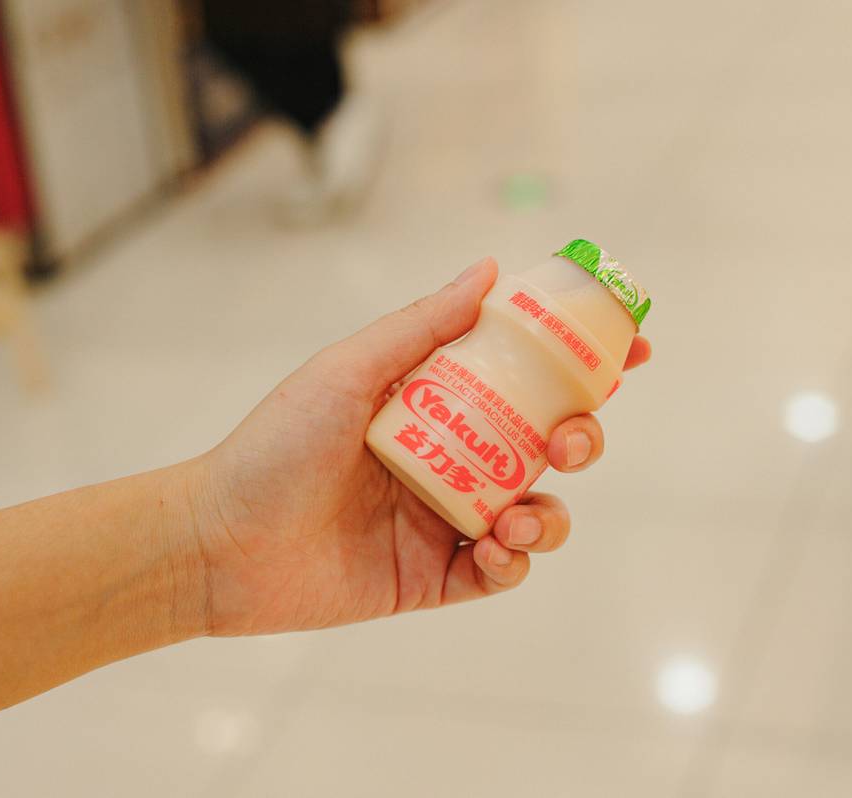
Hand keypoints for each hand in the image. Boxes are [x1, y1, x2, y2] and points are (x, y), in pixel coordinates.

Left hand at [190, 257, 650, 635]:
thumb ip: (421, 326)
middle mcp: (450, 459)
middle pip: (546, 444)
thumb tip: (490, 269)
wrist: (220, 544)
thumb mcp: (348, 371)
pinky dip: (513, 562)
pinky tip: (489, 549)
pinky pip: (502, 572)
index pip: (522, 376)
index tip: (631, 348)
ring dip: (548, 513)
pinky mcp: (435, 578)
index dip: (581, 363)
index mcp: (434, 404)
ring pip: (537, 512)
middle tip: (567, 440)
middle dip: (579, 439)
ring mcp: (445, 520)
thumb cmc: (274, 446)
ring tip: (511, 516)